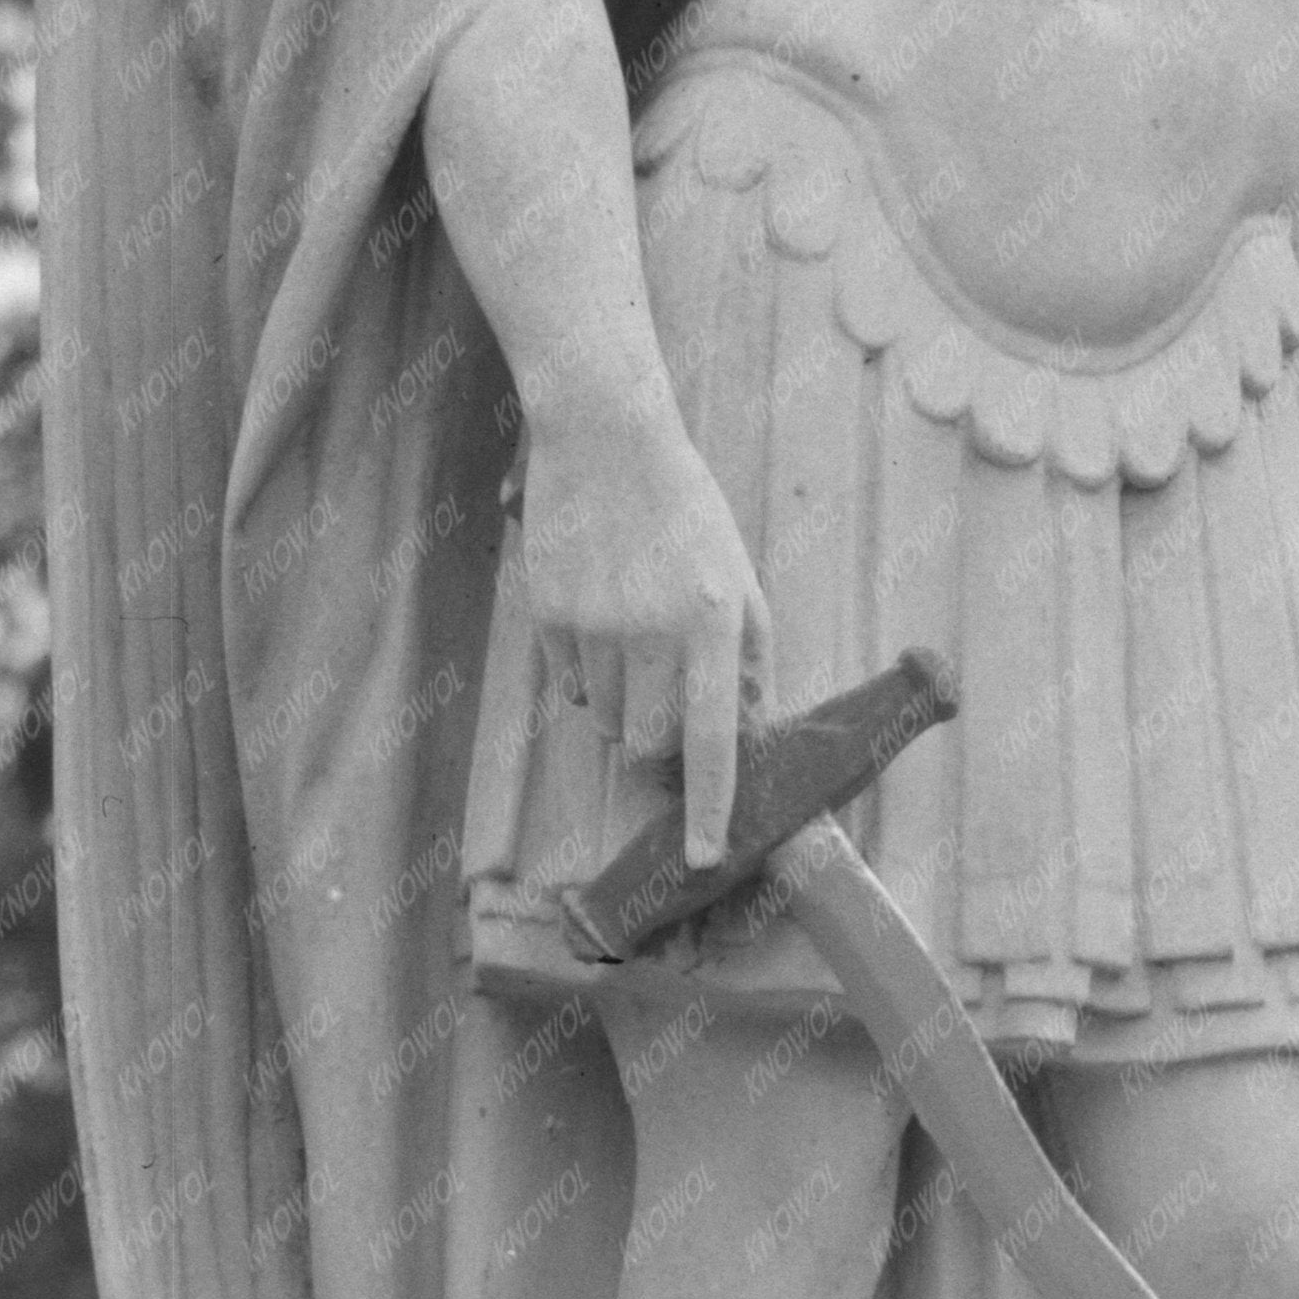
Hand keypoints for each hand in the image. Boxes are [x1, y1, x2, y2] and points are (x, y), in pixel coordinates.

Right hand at [517, 390, 772, 865]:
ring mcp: (595, 626)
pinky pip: (568, 689)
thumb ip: (748, 657)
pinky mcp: (550, 616)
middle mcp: (653, 632)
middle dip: (657, 744)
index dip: (709, 806)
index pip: (712, 738)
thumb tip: (747, 733)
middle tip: (666, 705)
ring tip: (631, 639)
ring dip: (621, 705)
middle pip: (647, 744)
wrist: (605, 441)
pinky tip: (597, 624)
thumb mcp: (738, 576)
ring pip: (604, 720)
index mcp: (713, 622)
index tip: (705, 856)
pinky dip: (586, 680)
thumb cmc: (685, 512)